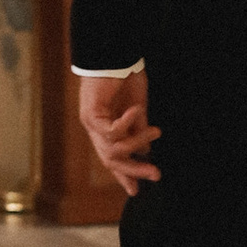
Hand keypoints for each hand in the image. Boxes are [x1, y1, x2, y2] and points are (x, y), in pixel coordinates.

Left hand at [77, 68, 159, 196]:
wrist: (112, 55)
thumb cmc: (124, 78)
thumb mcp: (137, 109)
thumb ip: (138, 129)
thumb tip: (146, 151)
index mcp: (105, 129)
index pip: (113, 159)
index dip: (124, 175)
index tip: (136, 191)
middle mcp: (95, 129)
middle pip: (112, 161)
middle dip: (134, 170)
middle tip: (156, 173)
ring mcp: (90, 122)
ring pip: (113, 149)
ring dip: (137, 143)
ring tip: (155, 131)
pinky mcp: (90, 113)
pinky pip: (110, 131)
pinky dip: (126, 124)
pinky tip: (136, 111)